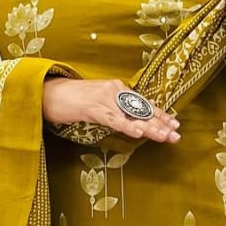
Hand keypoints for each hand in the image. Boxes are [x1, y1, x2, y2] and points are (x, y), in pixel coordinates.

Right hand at [43, 78, 180, 143]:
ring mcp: (104, 98)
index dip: (160, 115)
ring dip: (149, 127)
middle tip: (176, 135)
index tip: (175, 125)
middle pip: (142, 110)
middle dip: (160, 124)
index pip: (143, 104)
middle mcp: (114, 90)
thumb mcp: (99, 105)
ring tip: (164, 136)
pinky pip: (113, 119)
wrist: (49, 93)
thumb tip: (132, 123)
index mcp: (117, 89)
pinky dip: (127, 126)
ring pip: (131, 115)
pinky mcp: (92, 107)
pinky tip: (139, 133)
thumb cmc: (73, 101)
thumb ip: (115, 111)